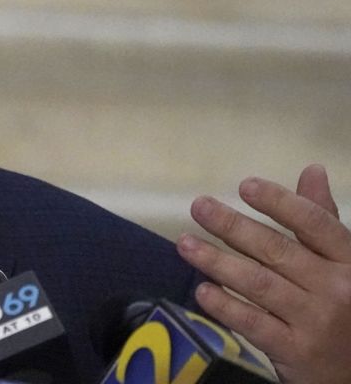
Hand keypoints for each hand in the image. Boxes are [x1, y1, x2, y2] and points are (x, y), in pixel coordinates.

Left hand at [177, 164, 350, 383]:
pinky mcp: (294, 350)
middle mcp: (335, 288)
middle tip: (199, 207)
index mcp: (348, 261)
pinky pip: (253, 323)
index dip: (279, 202)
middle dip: (233, 226)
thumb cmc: (344, 306)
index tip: (244, 185)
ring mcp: (315, 321)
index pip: (314, 224)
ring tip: (185, 244)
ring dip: (217, 261)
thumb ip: (322, 220)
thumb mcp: (343, 263)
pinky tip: (201, 290)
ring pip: (258, 284)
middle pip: (277, 251)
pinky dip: (225, 306)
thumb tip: (312, 171)